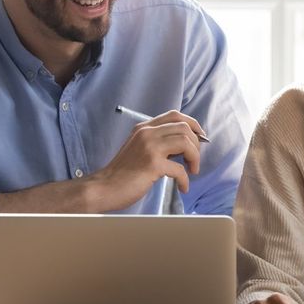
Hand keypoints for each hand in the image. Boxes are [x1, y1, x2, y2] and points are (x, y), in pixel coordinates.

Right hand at [90, 110, 204, 209]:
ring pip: (185, 142)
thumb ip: (158, 142)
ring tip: (192, 170)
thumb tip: (185, 145)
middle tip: (194, 159)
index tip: (200, 138)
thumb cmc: (123, 172)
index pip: (175, 115)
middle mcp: (147, 133)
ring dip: (195, 158)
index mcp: (144, 128)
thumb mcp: (139, 148)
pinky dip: (185, 179)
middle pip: (184, 127)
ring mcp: (149, 147)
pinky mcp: (152, 164)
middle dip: (196, 143)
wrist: (104, 188)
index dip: (193, 124)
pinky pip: (180, 169)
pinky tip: (183, 187)